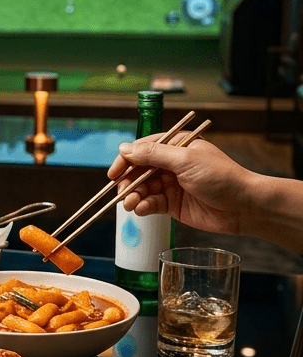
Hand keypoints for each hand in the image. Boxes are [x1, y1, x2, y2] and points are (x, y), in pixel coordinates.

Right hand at [106, 136, 252, 234]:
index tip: (113, 173)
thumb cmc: (221, 177)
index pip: (142, 150)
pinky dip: (143, 207)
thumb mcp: (185, 160)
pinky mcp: (172, 205)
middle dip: (128, 182)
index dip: (125, 160)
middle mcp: (171, 165)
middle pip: (139, 171)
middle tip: (121, 192)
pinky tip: (141, 210)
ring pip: (142, 189)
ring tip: (131, 204)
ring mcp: (171, 185)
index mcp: (176, 147)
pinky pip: (151, 204)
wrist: (243, 206)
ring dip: (133, 196)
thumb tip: (124, 149)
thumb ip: (153, 155)